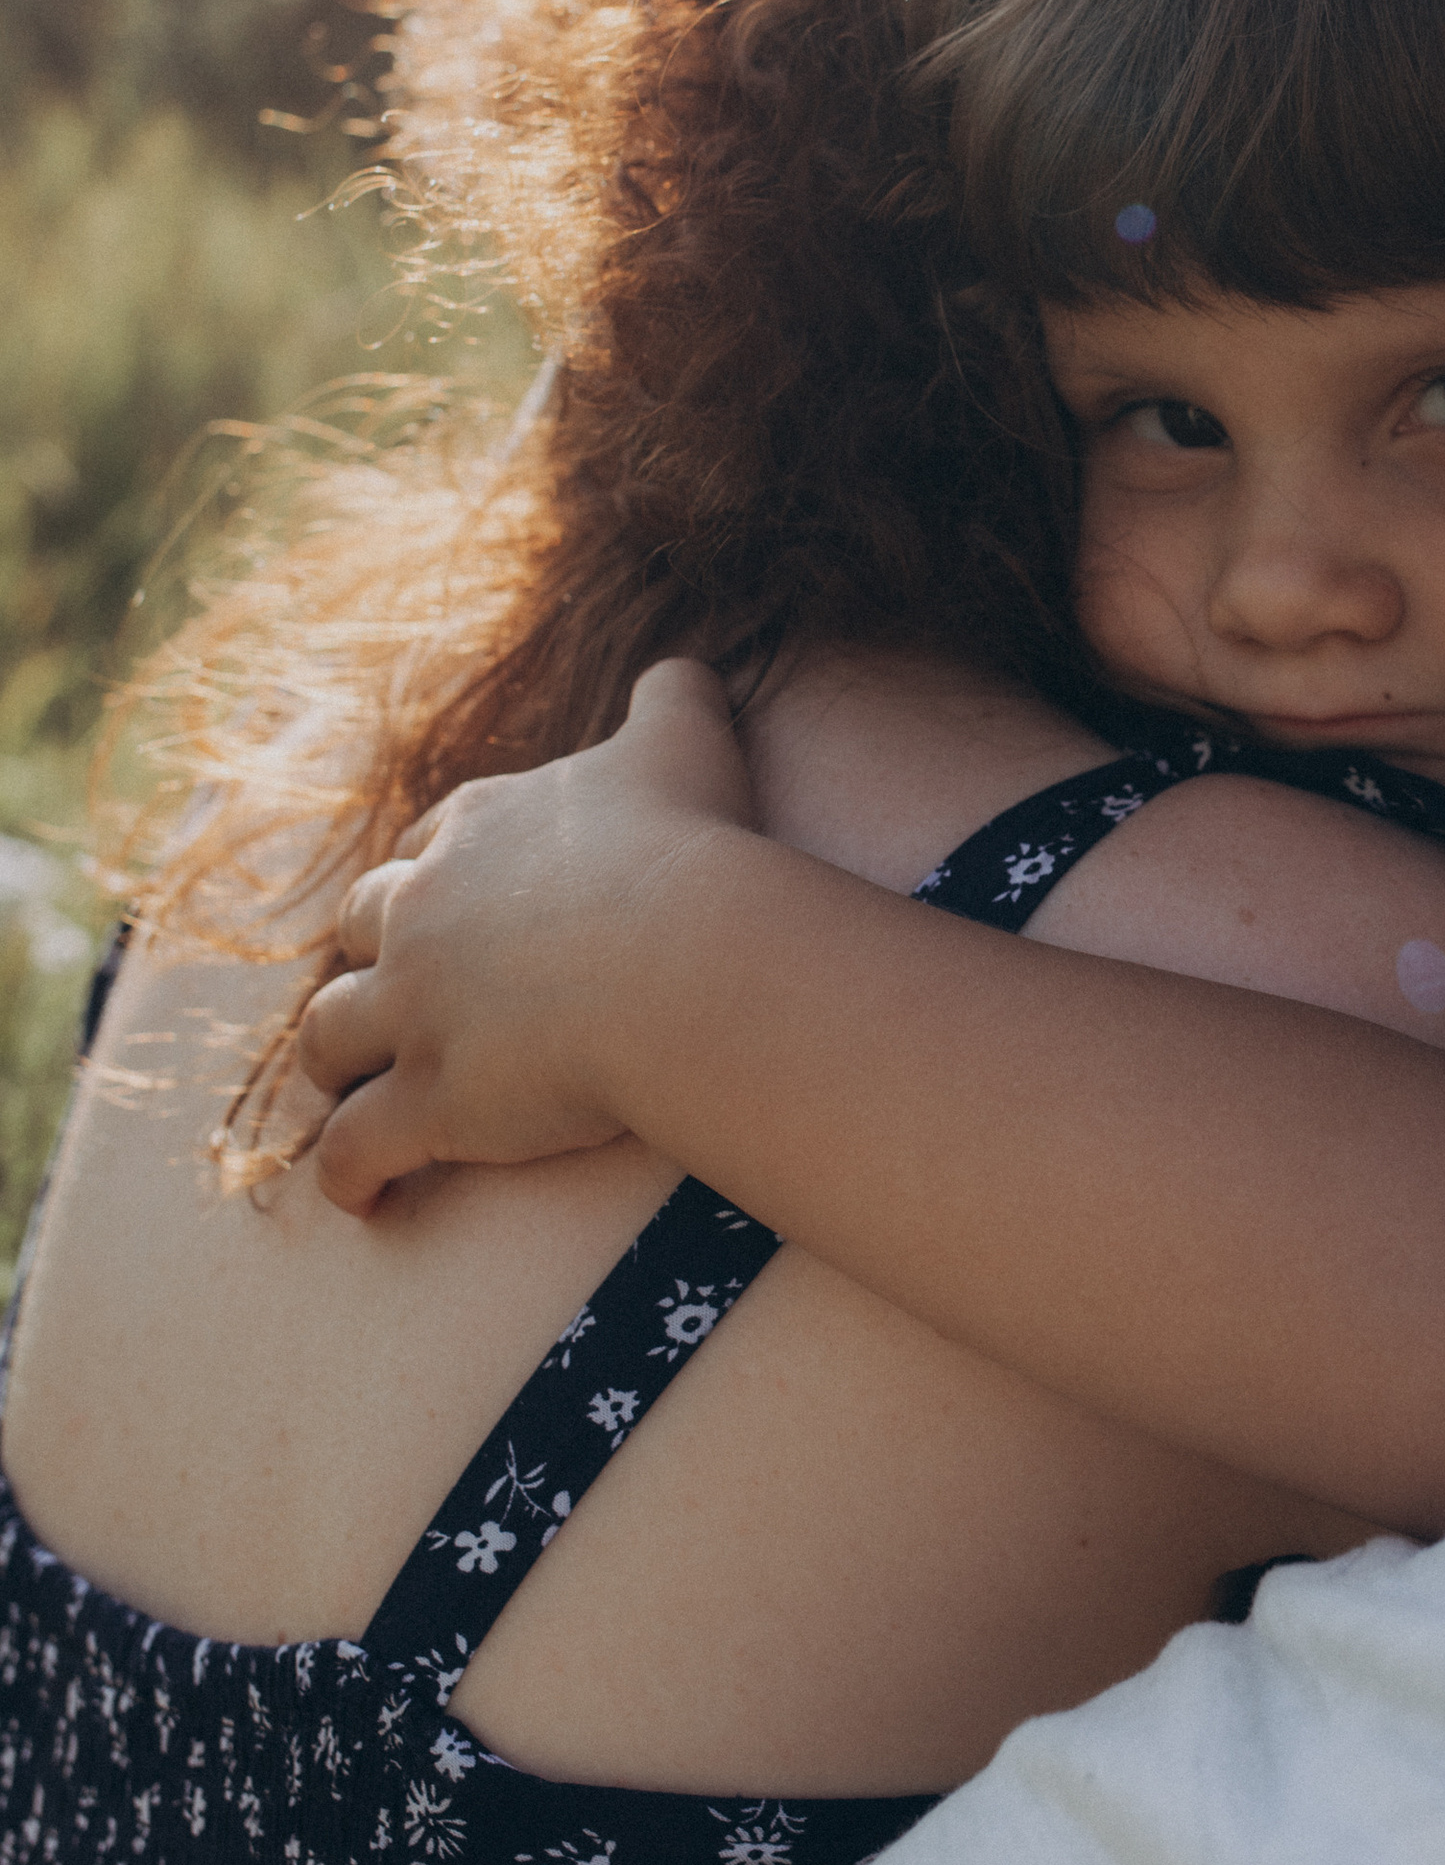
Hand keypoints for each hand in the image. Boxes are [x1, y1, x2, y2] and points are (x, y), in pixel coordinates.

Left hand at [298, 660, 753, 1214]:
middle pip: (362, 931)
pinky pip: (357, 1147)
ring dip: (334, 1062)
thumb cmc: (692, 846)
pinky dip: (349, 1174)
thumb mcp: (686, 740)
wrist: (687, 956)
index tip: (446, 897)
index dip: (432, 872)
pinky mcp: (429, 1101)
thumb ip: (675, 695)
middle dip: (369, 958)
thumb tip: (686, 665)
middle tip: (392, 990)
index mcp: (479, 829)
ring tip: (346, 1089)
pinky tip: (363, 1199)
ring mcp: (418, 1011)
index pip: (428, 843)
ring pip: (331, 1037)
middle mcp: (427, 913)